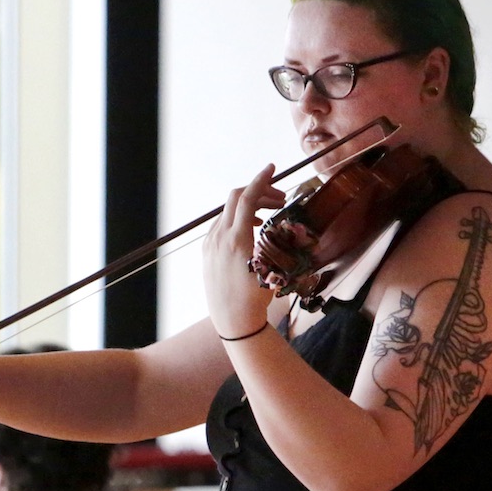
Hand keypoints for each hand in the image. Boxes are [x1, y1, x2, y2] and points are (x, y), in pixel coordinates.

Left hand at [203, 165, 285, 339]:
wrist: (232, 322)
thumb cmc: (254, 300)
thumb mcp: (270, 268)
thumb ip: (272, 242)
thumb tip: (284, 225)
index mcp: (236, 240)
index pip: (246, 198)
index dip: (260, 180)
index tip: (271, 168)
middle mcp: (219, 238)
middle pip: (236, 199)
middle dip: (259, 192)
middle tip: (279, 198)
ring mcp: (210, 245)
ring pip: (228, 212)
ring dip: (249, 206)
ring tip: (269, 212)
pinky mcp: (207, 252)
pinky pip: (221, 225)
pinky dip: (237, 218)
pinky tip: (251, 227)